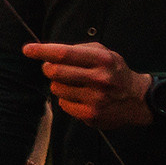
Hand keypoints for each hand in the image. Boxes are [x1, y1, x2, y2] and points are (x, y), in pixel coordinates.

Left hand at [23, 41, 152, 128]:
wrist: (138, 99)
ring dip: (59, 84)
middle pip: (55, 72)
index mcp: (102, 59)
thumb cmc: (113, 71)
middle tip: (53, 68)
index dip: (43, 51)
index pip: (65, 54)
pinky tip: (81, 97)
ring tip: (75, 84)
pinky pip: (63, 104)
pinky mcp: (91, 114)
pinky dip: (66, 99)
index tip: (27, 49)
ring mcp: (95, 98)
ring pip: (56, 88)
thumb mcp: (103, 53)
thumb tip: (46, 52)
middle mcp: (100, 79)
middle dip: (48, 68)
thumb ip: (77, 50)